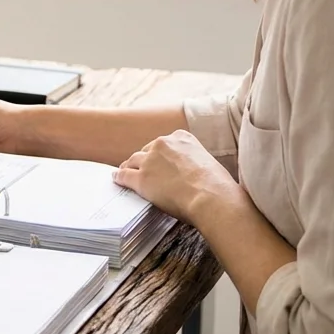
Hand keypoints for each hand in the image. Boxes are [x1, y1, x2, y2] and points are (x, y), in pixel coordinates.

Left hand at [113, 130, 240, 221]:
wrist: (211, 196)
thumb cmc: (217, 185)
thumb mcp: (207, 162)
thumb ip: (193, 161)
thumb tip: (191, 173)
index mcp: (181, 137)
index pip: (163, 144)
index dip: (158, 154)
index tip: (157, 161)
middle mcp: (163, 144)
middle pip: (146, 151)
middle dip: (144, 160)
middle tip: (141, 169)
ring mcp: (150, 160)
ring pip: (132, 161)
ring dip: (129, 167)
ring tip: (124, 172)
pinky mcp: (141, 178)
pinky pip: (124, 175)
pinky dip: (119, 177)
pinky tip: (116, 179)